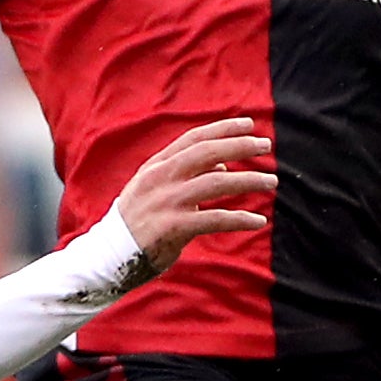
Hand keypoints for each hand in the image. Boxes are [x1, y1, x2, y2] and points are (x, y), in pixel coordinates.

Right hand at [112, 119, 275, 275]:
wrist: (109, 255)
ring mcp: (167, 202)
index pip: (193, 139)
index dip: (222, 129)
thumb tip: (223, 164)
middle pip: (207, 153)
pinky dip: (240, 219)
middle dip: (239, 145)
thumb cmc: (138, 221)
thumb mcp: (154, 189)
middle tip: (265, 145)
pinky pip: (216, 219)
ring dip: (249, 180)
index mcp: (156, 166)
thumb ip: (185, 174)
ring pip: (217, 182)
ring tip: (271, 181)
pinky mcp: (174, 228)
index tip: (248, 124)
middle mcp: (161, 179)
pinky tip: (259, 221)